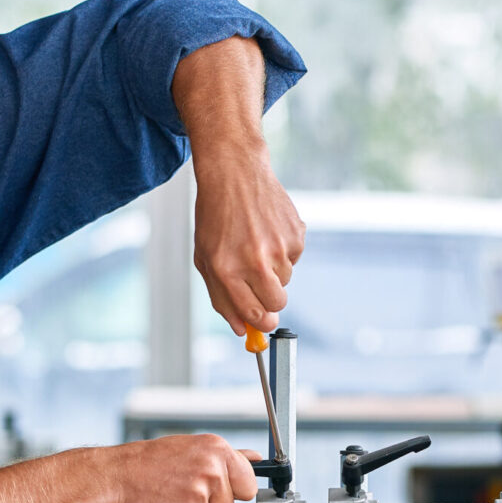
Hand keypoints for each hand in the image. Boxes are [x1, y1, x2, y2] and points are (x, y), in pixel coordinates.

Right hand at [95, 436, 258, 502]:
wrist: (112, 477)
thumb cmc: (149, 463)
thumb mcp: (191, 448)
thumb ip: (227, 456)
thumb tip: (256, 458)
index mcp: (217, 451)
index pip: (248, 487)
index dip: (233, 494)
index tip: (216, 491)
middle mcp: (211, 474)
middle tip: (181, 493)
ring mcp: (196, 500)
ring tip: (167, 500)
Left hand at [193, 144, 303, 335]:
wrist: (235, 174)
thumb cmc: (216, 217)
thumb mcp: (206, 258)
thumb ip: (222, 297)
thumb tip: (241, 329)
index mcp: (226, 270)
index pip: (254, 315)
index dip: (260, 324)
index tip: (263, 324)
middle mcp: (254, 261)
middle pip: (277, 304)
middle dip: (271, 303)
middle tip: (263, 288)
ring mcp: (277, 247)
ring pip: (285, 280)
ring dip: (274, 271)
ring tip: (256, 244)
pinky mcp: (295, 235)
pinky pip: (293, 258)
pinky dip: (283, 251)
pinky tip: (267, 230)